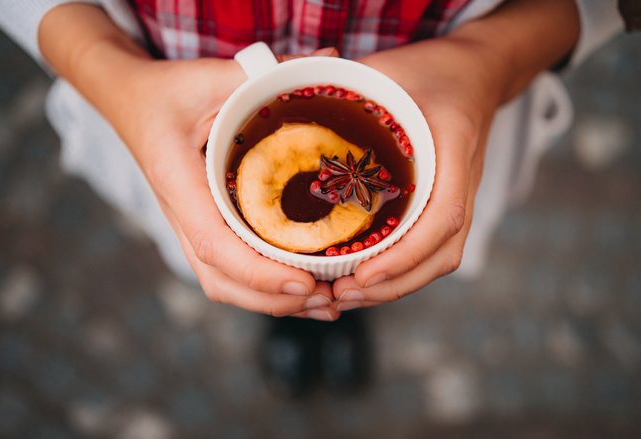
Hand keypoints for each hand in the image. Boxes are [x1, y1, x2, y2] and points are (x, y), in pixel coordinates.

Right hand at [121, 58, 339, 318]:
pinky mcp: (201, 227)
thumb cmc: (169, 91)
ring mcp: (189, 226)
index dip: (259, 271)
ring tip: (326, 302)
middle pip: (222, 280)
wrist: (132, 103)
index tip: (306, 282)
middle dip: (275, 299)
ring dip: (272, 302)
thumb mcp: (211, 76)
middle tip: (332, 298)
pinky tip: (303, 288)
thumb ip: (263, 74)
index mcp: (177, 181)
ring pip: (224, 284)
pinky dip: (263, 288)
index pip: (214, 242)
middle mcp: (180, 215)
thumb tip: (328, 58)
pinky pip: (227, 271)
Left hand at [331, 0, 578, 309]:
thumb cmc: (430, 70)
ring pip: (438, 259)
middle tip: (338, 296)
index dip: (405, 255)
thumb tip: (284, 105)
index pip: (443, 216)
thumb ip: (345, 87)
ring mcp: (459, 197)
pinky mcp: (447, 203)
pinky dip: (400, 271)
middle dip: (392, 285)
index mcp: (454, 148)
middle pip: (442, 254)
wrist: (475, 73)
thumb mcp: (389, 69)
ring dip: (395, 286)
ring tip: (343, 296)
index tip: (362, 275)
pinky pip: (431, 249)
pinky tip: (362, 277)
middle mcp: (463, 182)